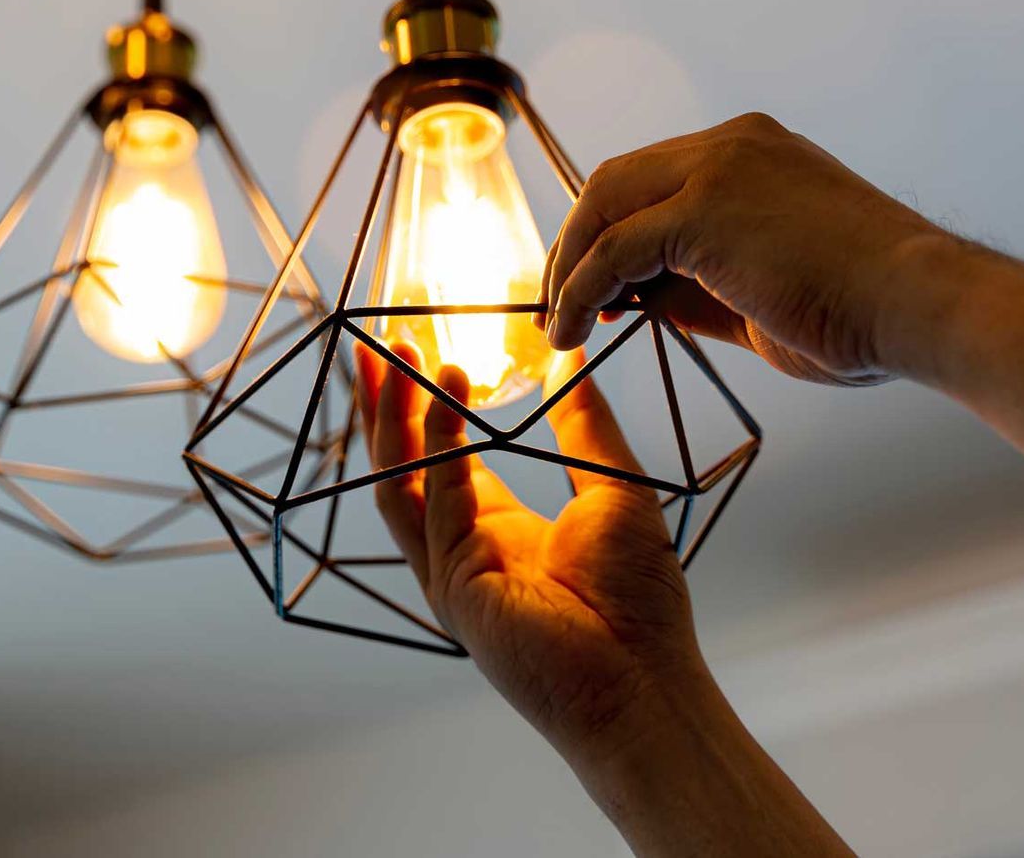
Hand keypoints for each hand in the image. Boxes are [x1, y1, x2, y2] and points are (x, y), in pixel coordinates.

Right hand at [354, 342, 710, 763]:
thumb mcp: (614, 488)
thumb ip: (584, 425)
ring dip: (393, 418)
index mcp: (498, 530)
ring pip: (401, 482)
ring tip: (395, 357)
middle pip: (405, 466)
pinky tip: (449, 397)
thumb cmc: (639, 602)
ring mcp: (451, 572)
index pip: (443, 458)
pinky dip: (439, 447)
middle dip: (388, 405)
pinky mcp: (455, 587)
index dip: (427, 406)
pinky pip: (436, 504)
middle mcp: (463, 549)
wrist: (644, 679)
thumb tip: (572, 360)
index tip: (420, 353)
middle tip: (380, 344)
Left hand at [541, 112, 965, 385]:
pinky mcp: (704, 210)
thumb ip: (696, 285)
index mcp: (753, 153)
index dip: (611, 231)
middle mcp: (732, 145)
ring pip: (604, 206)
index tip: (593, 287)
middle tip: (557, 303)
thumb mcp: (761, 291)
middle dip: (576, 242)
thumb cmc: (864, 313)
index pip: (654, 178)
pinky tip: (572, 331)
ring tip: (557, 324)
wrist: (923, 306)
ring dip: (569, 267)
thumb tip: (633, 299)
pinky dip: (580, 290)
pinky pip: (614, 251)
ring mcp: (718, 169)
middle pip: (616, 181)